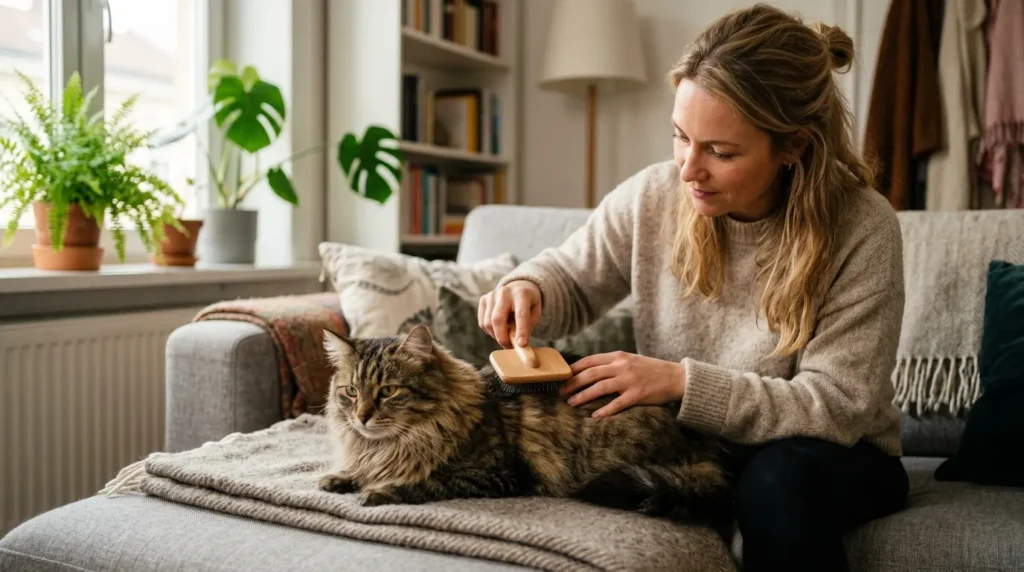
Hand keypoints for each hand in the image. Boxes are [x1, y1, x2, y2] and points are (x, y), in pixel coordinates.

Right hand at [478, 280, 541, 347]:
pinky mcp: (483, 299)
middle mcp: (505, 292)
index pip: (521, 314)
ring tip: (505, 337)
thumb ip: (527, 326)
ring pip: (488, 323)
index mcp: (521, 294)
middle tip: (508, 347)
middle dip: (502, 337)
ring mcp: (492, 295)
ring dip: (496, 336)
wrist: (518, 288)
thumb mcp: (535, 313)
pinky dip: (490, 331)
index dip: (521, 331)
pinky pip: (482, 322)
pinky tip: (498, 329)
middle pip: (497, 319)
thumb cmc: (528, 304)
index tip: (521, 345)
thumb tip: (517, 344)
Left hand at [560, 352, 686, 418]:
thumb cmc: (651, 370)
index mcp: (619, 356)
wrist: (676, 377)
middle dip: (573, 383)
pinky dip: (605, 410)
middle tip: (560, 393)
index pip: (590, 360)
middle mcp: (622, 366)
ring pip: (600, 387)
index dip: (573, 369)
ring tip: (571, 403)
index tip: (561, 377)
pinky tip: (594, 416)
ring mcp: (630, 380)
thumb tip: (590, 371)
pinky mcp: (638, 394)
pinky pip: (618, 403)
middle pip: (591, 374)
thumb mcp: (631, 360)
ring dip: (583, 396)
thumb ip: (613, 363)